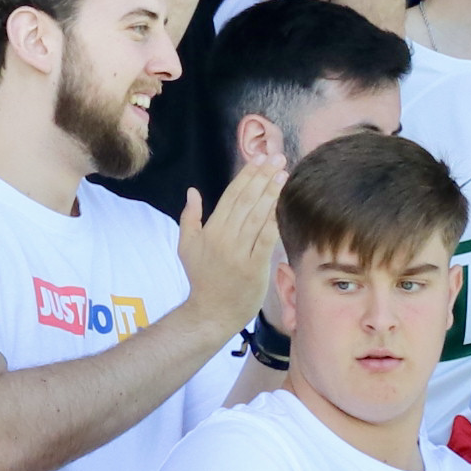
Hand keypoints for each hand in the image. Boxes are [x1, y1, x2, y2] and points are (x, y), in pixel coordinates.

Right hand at [179, 157, 280, 319]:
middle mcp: (224, 238)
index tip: (260, 158)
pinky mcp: (255, 267)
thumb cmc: (201, 278)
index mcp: (210, 231)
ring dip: (271, 193)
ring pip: (258, 216)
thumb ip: (189, 217)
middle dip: (263, 177)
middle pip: (246, 201)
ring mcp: (240, 253)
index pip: (231, 196)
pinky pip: (267, 239)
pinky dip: (275, 220)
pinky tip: (284, 204)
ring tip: (283, 174)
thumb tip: (193, 191)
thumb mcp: (186, 246)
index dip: (246, 175)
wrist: (211, 312)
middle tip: (278, 158)